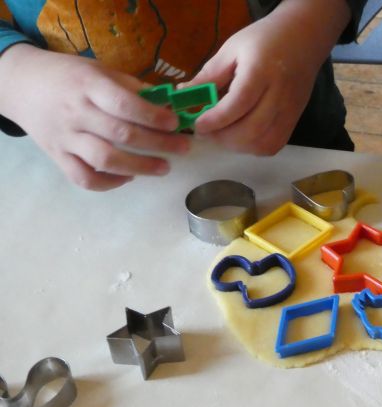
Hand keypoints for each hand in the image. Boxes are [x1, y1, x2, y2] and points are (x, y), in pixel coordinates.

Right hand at [0, 45, 189, 190]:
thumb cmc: (69, 76)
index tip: (176, 122)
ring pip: (105, 160)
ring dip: (140, 167)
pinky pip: (84, 178)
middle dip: (159, 144)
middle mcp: (76, 113)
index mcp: (88, 86)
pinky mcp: (58, 157)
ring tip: (164, 167)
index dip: (152, 116)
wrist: (21, 84)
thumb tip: (169, 103)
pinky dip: (109, 183)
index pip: (123, 103)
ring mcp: (66, 138)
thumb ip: (132, 87)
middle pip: (121, 135)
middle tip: (183, 148)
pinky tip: (129, 177)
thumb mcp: (99, 70)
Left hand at [183, 0, 349, 154]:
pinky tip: (242, 137)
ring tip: (222, 135)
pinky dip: (254, 147)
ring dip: (238, 146)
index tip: (198, 125)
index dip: (217, 118)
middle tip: (206, 132)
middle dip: (224, 137)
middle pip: (252, 129)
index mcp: (261, 71)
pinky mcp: (294, 121)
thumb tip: (184, 95)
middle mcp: (279, 95)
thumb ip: (209, 75)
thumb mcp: (231, 49)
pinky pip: (274, 145)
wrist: (303, 39)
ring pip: (264, 143)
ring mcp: (290, 111)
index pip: (240, 102)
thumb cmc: (263, 40)